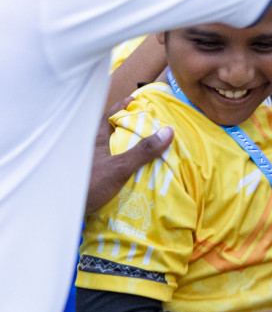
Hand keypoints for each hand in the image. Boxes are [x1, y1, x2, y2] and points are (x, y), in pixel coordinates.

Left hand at [86, 98, 172, 213]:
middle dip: (126, 126)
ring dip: (125, 146)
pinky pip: (110, 164)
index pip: (108, 116)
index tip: (133, 99)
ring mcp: (91, 164)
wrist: (63, 212)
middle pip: (109, 131)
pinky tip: (133, 170)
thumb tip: (168, 131)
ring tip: (144, 146)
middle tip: (145, 123)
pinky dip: (122, 162)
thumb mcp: (119, 167)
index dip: (121, 106)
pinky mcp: (93, 178)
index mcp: (95, 140)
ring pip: (110, 149)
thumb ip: (143, 151)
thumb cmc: (88, 185)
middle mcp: (91, 149)